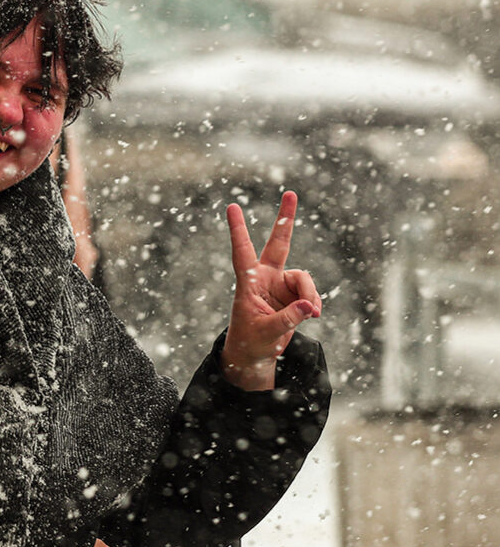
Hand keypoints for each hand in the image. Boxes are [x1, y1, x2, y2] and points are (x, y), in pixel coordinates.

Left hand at [222, 191, 322, 390]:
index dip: (238, 230)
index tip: (232, 206)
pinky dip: (314, 305)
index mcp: (248, 282)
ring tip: (312, 314)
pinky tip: (312, 316)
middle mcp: (265, 277)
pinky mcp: (295, 295)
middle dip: (285, 219)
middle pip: (278, 243)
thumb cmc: (251, 341)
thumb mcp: (266, 333)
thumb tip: (310, 307)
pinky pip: (310, 295)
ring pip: (303, 279)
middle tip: (290, 193)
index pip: (242, 251)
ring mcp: (281, 284)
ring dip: (310, 295)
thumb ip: (288, 319)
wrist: (255, 354)